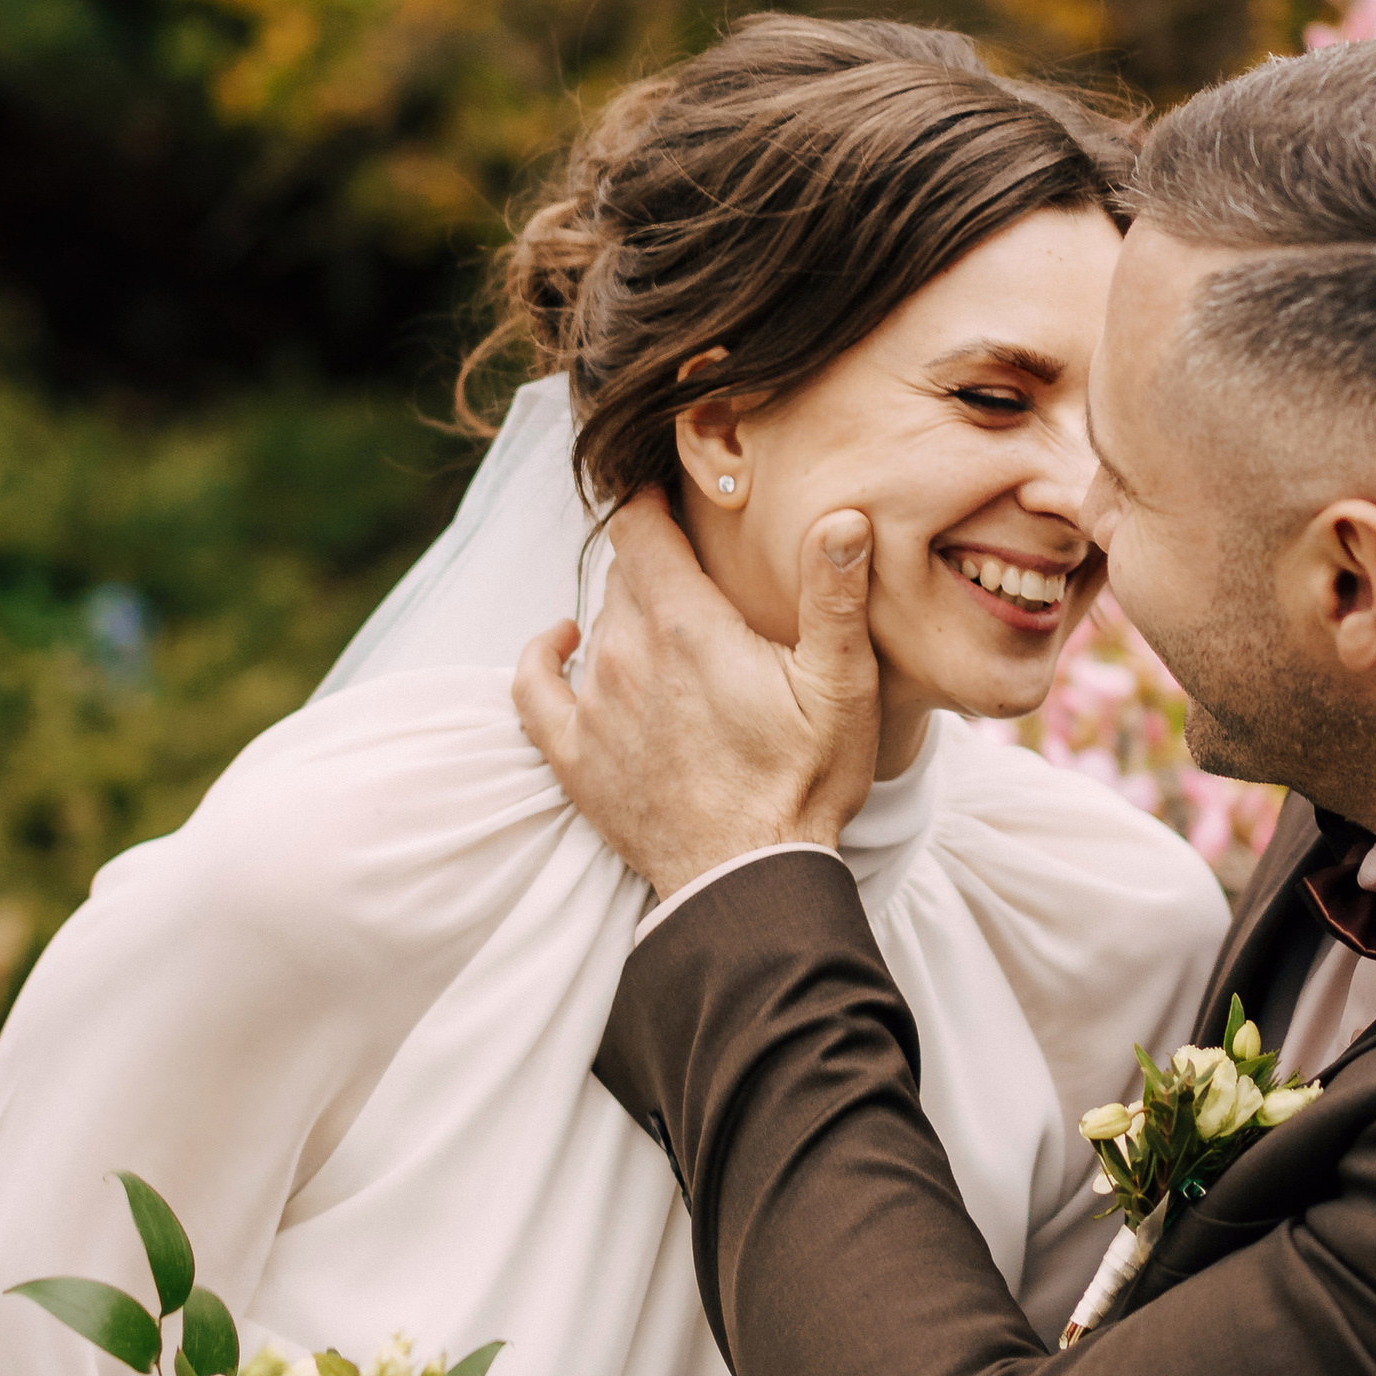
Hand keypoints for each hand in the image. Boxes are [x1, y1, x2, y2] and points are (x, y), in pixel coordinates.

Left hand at [512, 489, 881, 896]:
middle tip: (694, 569)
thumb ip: (834, 595)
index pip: (641, 530)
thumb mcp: (841, 686)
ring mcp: (592, 707)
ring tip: (666, 620)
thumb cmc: (803, 784)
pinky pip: (532, 687)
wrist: (748, 880)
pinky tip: (562, 641)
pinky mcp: (572, 756)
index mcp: (685, 625)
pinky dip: (542, 655)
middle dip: (655, 564)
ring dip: (624, 614)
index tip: (669, 495)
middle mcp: (624, 654)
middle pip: (623, 577)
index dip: (651, 503)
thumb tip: (843, 517)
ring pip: (595, 625)